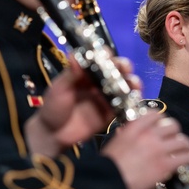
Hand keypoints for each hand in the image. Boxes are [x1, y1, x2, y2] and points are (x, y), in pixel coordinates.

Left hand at [23, 57, 139, 157]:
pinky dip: (132, 100)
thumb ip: (70, 74)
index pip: (99, 59)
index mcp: (86, 73)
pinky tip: (136, 97)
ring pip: (123, 86)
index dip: (106, 54)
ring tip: (134, 82)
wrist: (53, 133)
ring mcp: (106, 97)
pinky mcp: (111, 112)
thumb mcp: (59, 88)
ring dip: (131, 82)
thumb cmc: (53, 107)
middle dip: (123, 66)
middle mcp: (99, 82)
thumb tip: (74, 55)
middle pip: (116, 70)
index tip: (109, 54)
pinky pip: (124, 104)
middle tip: (124, 67)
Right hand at [101, 112, 188, 188]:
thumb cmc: (109, 165)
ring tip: (186, 150)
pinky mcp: (166, 164)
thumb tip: (128, 131)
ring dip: (186, 145)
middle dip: (176, 132)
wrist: (109, 182)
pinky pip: (187, 157)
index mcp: (135, 127)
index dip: (162, 120)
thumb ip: (126, 134)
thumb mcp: (115, 142)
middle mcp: (149, 135)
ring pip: (183, 141)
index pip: (155, 115)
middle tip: (175, 139)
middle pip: (173, 125)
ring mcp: (159, 149)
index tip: (163, 126)